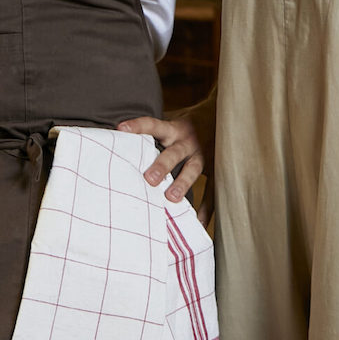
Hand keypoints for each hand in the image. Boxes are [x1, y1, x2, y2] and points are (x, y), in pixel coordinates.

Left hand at [118, 103, 213, 222]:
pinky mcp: (216, 168)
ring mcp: (203, 155)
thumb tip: (116, 143)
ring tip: (172, 198)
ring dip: (183, 183)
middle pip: (174, 152)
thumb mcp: (171, 125)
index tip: (121, 129)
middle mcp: (188, 140)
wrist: (221, 118)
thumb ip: (151, 136)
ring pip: (193, 168)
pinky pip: (212, 189)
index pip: (153, 124)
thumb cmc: (184, 129)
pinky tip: (198, 221)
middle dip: (162, 165)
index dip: (138, 126)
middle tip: (149, 178)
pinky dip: (206, 207)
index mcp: (174, 128)